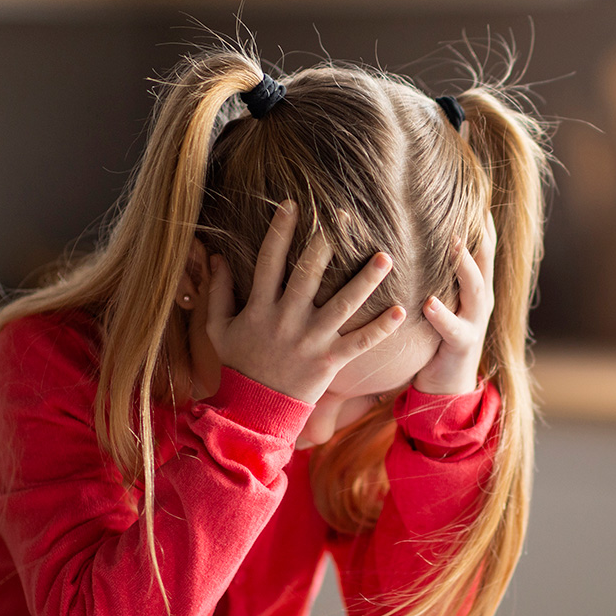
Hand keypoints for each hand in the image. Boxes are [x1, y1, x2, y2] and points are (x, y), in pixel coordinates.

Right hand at [205, 202, 405, 402]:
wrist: (252, 410)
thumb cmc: (237, 366)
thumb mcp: (218, 329)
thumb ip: (217, 292)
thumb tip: (215, 257)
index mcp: (260, 307)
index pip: (269, 260)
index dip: (280, 231)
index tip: (293, 205)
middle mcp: (286, 319)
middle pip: (309, 274)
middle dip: (326, 244)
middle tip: (345, 217)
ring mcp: (310, 340)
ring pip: (342, 304)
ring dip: (365, 280)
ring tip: (385, 257)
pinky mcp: (329, 361)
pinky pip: (360, 342)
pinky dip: (381, 328)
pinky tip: (400, 310)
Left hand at [415, 211, 495, 395]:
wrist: (446, 384)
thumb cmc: (437, 334)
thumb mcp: (440, 297)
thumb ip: (434, 272)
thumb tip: (411, 234)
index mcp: (475, 286)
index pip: (482, 246)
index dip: (481, 221)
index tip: (475, 191)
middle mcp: (480, 300)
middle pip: (484, 259)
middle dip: (477, 234)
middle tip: (467, 207)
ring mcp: (474, 322)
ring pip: (475, 288)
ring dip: (464, 266)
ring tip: (453, 245)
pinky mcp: (462, 345)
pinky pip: (452, 328)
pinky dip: (441, 315)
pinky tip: (429, 303)